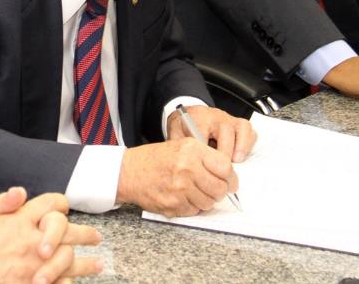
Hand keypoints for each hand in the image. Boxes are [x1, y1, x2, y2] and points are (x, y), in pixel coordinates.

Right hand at [0, 187, 103, 283]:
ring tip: (98, 264)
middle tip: (95, 237)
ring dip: (87, 263)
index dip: (60, 204)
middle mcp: (31, 241)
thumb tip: (22, 192)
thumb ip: (4, 203)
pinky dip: (69, 283)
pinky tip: (74, 282)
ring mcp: (35, 266)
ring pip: (71, 262)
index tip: (65, 208)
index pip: (51, 204)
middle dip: (86, 234)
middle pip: (69, 233)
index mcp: (20, 220)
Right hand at [116, 137, 237, 216]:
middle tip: (212, 188)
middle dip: (219, 191)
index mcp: (191, 150)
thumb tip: (228, 175)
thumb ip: (204, 157)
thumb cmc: (154, 159)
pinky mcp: (173, 205)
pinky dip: (191, 206)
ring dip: (205, 199)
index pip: (225, 168)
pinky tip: (181, 196)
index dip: (230, 177)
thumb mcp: (180, 146)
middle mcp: (186, 168)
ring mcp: (180, 189)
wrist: (128, 171)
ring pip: (209, 203)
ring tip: (192, 191)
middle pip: (220, 189)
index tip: (229, 181)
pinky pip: (195, 211)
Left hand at [165, 105, 256, 162]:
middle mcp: (216, 116)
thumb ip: (180, 148)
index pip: (203, 131)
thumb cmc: (184, 127)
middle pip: (226, 130)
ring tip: (235, 162)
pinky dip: (248, 144)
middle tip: (222, 168)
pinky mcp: (240, 125)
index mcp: (198, 117)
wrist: (189, 115)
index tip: (205, 164)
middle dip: (225, 151)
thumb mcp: (176, 135)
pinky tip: (240, 156)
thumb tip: (186, 166)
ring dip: (241, 147)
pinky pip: (250, 131)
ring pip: (242, 128)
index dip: (206, 150)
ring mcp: (230, 119)